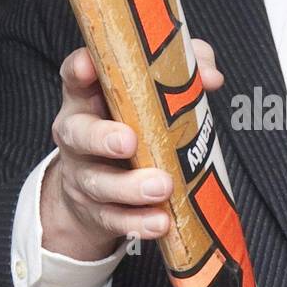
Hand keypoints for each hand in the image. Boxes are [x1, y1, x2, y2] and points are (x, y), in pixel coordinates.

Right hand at [40, 39, 223, 260]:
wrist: (99, 189)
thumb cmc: (132, 127)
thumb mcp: (150, 94)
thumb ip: (182, 71)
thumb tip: (210, 77)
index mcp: (87, 99)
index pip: (75, 77)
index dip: (79, 69)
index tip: (89, 65)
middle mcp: (79, 135)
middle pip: (79, 133)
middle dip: (102, 137)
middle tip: (128, 141)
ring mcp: (85, 175)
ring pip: (99, 182)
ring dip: (129, 187)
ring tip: (161, 187)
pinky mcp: (97, 211)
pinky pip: (114, 219)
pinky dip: (138, 222)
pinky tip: (160, 221)